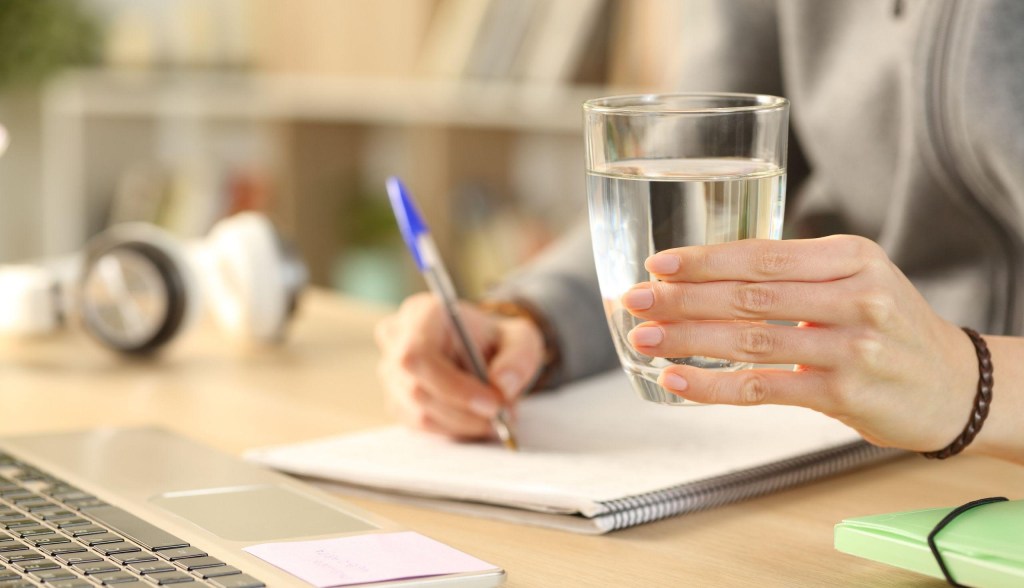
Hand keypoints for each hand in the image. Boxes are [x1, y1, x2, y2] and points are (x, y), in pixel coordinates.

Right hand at [374, 292, 544, 439]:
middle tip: (503, 416)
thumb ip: (519, 358)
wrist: (482, 350)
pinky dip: (454, 429)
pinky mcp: (396, 400)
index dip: (453, 386)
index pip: (418, 355)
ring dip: (464, 423)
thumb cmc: (496, 340)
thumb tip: (502, 385)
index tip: (493, 403)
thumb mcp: (521, 339)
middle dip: (465, 411)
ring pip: (420, 413)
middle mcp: (396, 339)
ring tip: (496, 417)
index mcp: (421, 312)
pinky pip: (421, 426)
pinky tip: (476, 419)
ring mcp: (391, 372)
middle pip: (417, 389)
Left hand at [621, 235, 978, 452]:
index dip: (704, 260)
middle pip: (749, 295)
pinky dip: (713, 386)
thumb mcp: (856, 279)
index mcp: (851, 257)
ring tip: (645, 338)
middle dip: (682, 298)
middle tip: (634, 300)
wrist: (955, 385)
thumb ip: (792, 274)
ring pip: (750, 340)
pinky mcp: (845, 393)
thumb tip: (702, 275)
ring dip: (688, 340)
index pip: (762, 254)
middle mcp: (855, 296)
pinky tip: (677, 380)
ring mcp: (852, 347)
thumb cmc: (889, 327)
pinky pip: (762, 388)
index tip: (658, 264)